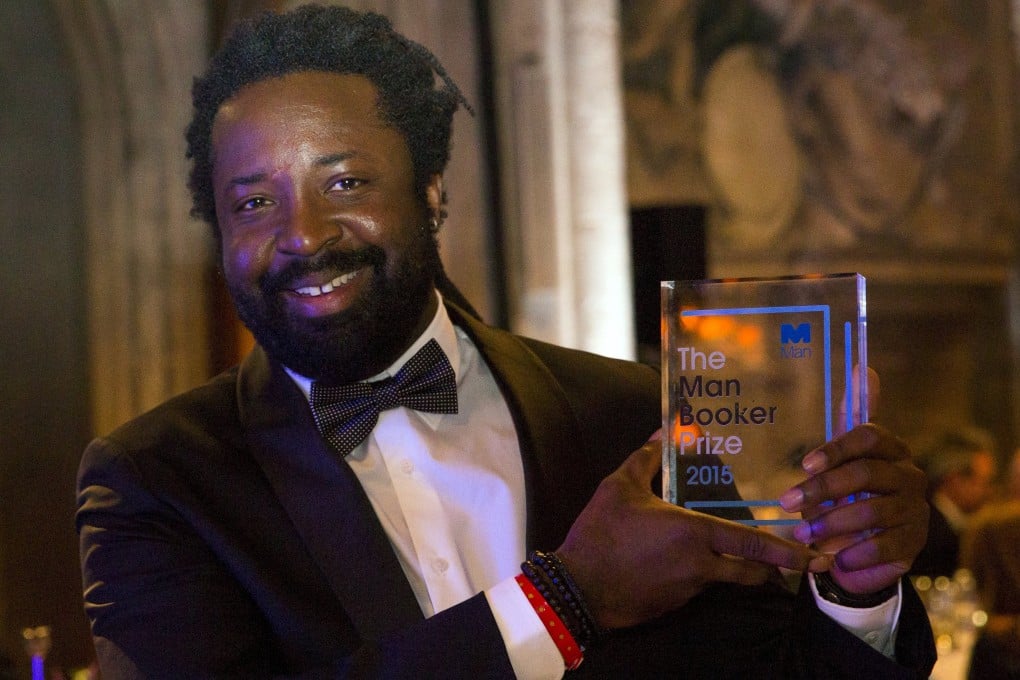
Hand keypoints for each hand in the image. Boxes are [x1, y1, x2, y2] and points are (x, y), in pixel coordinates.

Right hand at [556, 432, 830, 629]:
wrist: (578, 588)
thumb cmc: (601, 532)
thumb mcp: (619, 486)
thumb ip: (646, 459)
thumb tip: (663, 433)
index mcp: (693, 533)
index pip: (753, 544)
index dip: (787, 552)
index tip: (814, 556)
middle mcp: (700, 565)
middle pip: (751, 571)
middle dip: (773, 568)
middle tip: (792, 560)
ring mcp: (688, 589)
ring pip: (726, 581)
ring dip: (736, 571)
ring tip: (738, 557)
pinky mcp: (673, 605)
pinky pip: (699, 588)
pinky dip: (703, 577)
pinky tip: (686, 565)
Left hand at [779, 423, 928, 594]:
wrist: (862, 545)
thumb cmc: (846, 493)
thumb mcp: (841, 457)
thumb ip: (851, 417)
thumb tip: (865, 368)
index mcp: (891, 449)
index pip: (869, 436)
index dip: (836, 449)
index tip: (803, 465)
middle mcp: (909, 475)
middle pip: (866, 473)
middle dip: (822, 489)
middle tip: (787, 502)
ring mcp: (915, 508)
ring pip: (872, 511)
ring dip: (832, 523)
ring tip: (803, 532)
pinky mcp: (915, 541)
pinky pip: (884, 545)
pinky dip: (854, 552)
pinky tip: (834, 557)